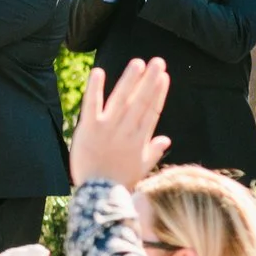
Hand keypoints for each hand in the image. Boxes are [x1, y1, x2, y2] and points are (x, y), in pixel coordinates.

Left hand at [69, 58, 170, 188]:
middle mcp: (126, 131)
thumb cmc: (120, 182)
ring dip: (130, 80)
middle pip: (141, 101)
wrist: (98, 194)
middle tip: (158, 61)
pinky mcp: (89, 128)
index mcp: (140, 139)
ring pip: (121, 99)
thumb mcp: (142, 167)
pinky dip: (95, 88)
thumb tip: (166, 139)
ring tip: (138, 63)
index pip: (152, 111)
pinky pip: (92, 104)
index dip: (159, 93)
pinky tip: (98, 72)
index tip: (164, 77)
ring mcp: (107, 128)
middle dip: (150, 80)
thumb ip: (153, 151)